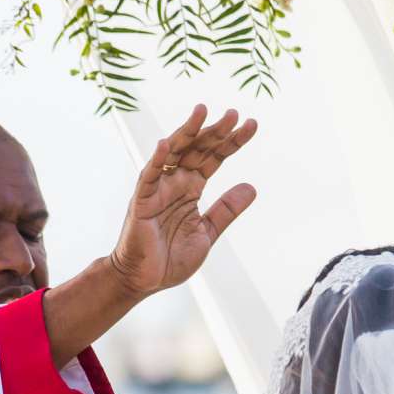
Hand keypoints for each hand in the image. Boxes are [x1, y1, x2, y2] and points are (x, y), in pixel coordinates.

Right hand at [107, 106, 257, 297]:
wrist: (143, 281)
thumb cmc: (170, 257)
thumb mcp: (207, 232)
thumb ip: (226, 210)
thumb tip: (252, 187)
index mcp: (191, 188)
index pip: (214, 158)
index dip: (232, 142)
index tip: (252, 125)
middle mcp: (175, 182)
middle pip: (197, 149)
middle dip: (216, 131)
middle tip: (234, 113)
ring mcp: (157, 189)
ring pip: (173, 153)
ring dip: (187, 132)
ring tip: (202, 112)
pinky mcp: (141, 202)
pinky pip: (148, 177)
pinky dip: (156, 160)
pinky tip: (166, 144)